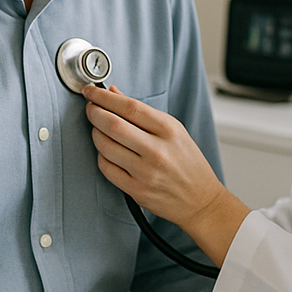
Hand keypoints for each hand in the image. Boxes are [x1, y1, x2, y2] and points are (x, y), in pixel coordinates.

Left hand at [82, 86, 249, 264]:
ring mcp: (145, 172)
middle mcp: (157, 150)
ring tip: (97, 128)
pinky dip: (101, 156)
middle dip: (94, 112)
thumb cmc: (188, 163)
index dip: (104, 97)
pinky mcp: (136, 190)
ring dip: (95, 134)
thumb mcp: (174, 130)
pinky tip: (105, 151)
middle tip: (90, 108)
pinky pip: (107, 168)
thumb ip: (142, 112)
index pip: (129, 107)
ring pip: (105, 147)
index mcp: (169, 130)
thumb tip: (113, 93)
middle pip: (113, 125)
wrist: (201, 200)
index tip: (92, 92)